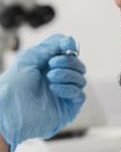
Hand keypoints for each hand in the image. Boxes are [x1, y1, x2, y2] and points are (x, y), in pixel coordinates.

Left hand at [0, 34, 86, 151]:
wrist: (8, 111)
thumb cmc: (13, 85)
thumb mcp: (30, 57)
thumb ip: (51, 46)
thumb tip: (70, 40)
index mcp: (49, 65)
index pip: (69, 52)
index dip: (69, 46)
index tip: (65, 45)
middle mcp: (59, 78)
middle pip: (78, 64)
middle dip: (68, 61)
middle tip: (52, 64)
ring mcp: (64, 94)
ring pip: (81, 78)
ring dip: (67, 74)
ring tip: (50, 78)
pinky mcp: (69, 108)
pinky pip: (80, 94)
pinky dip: (69, 88)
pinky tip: (54, 88)